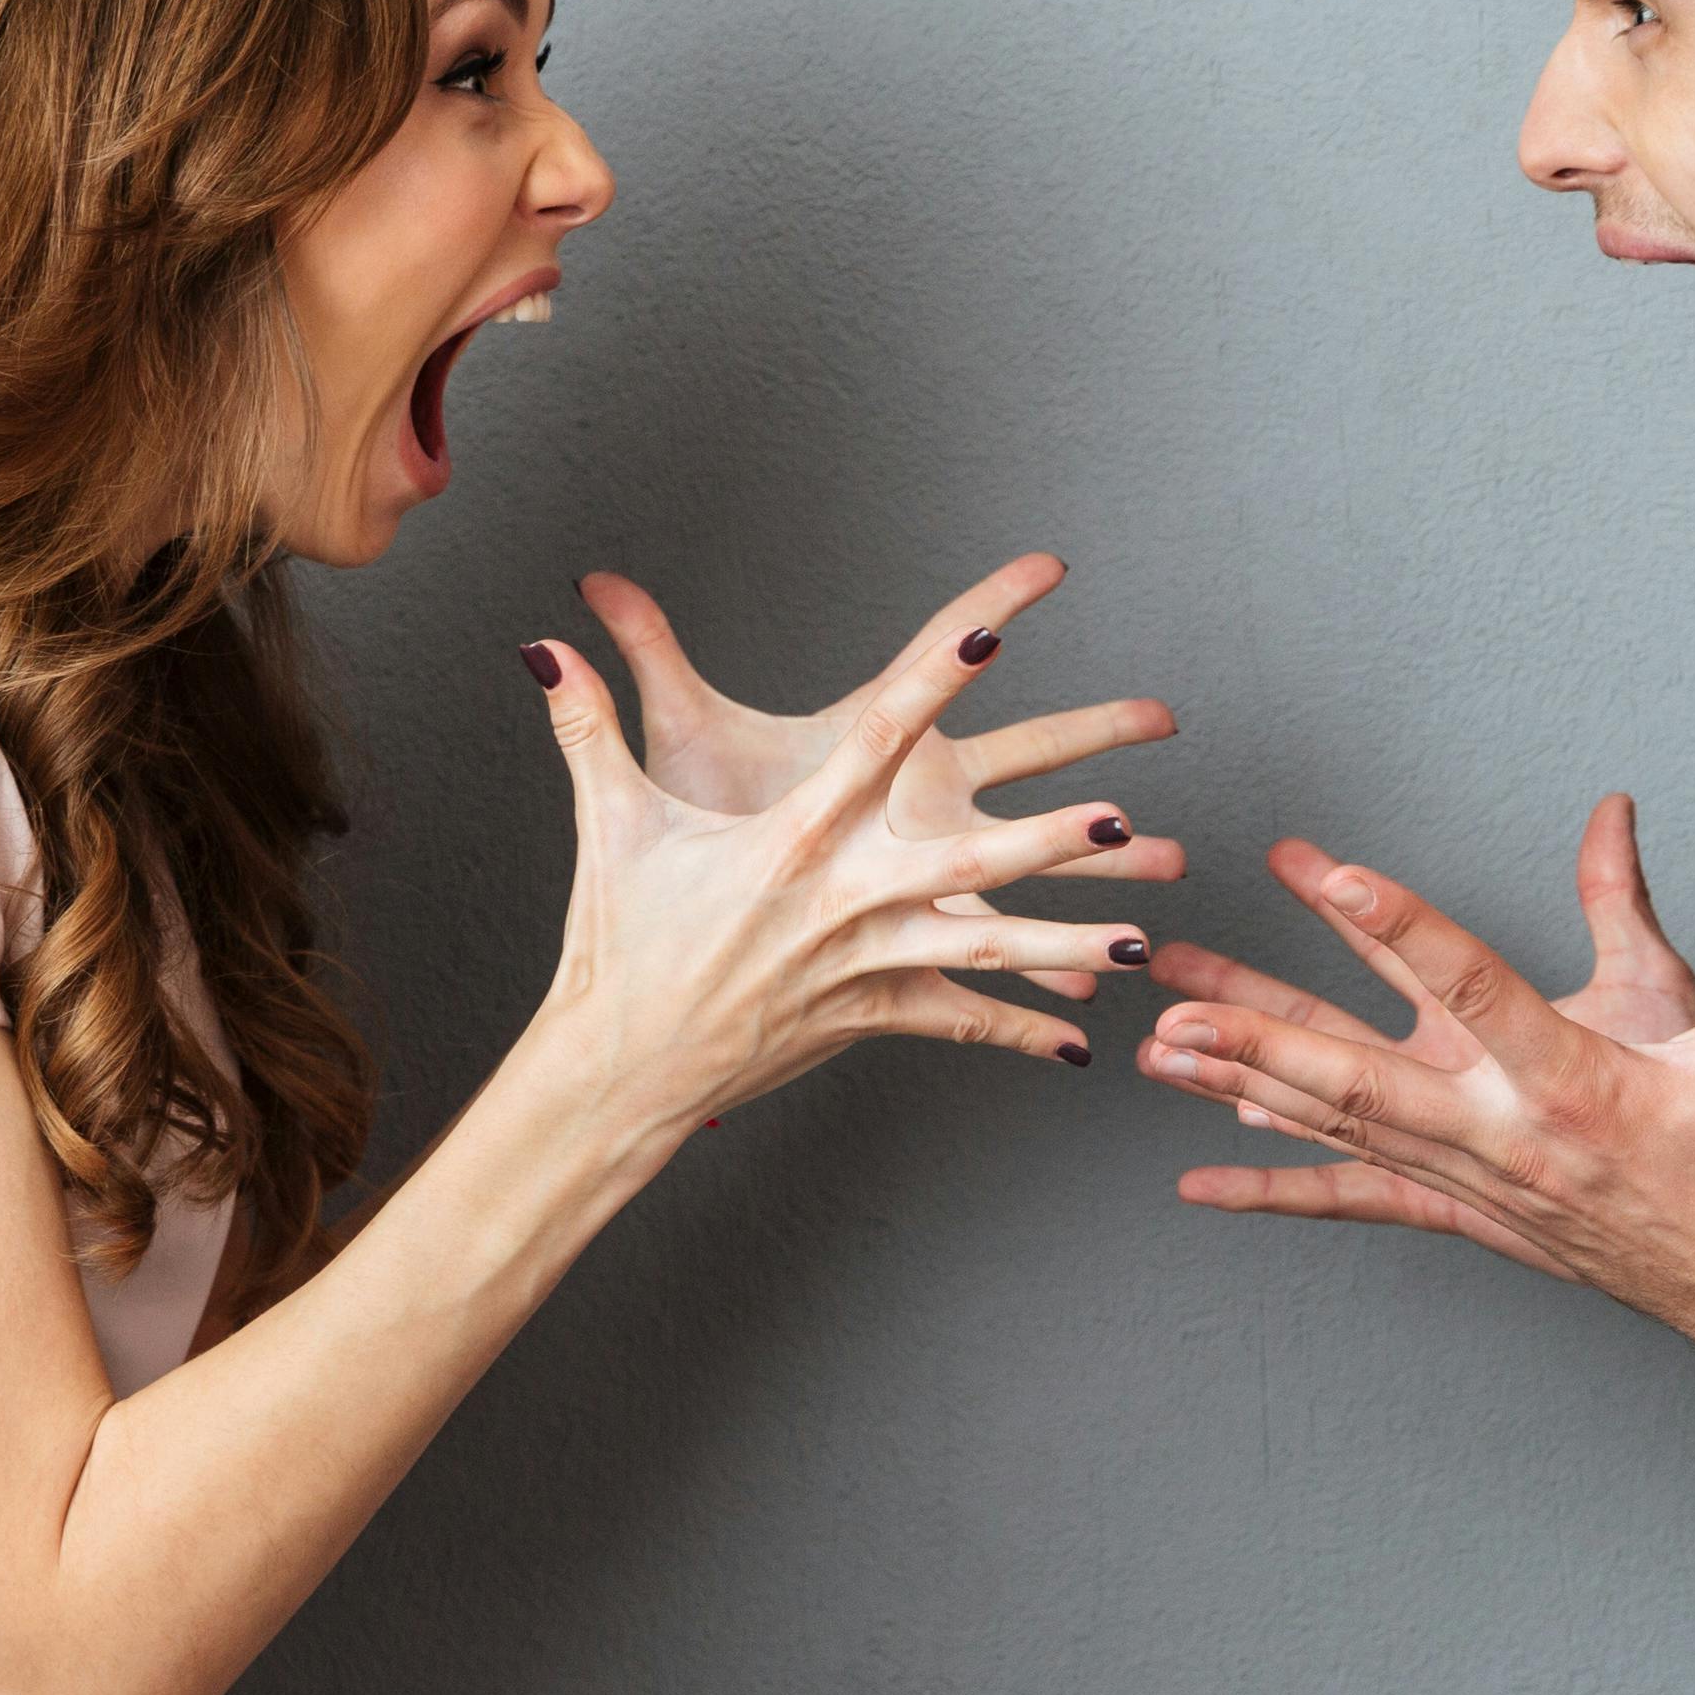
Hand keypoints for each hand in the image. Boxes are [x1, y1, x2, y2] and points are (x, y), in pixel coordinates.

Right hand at [514, 553, 1178, 1140]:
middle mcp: (839, 899)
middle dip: (1045, 842)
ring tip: (1148, 937)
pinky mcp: (868, 1015)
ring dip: (1069, 940)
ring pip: (985, 950)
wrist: (619, 1065)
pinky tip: (1086, 1039)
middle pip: (963, 864)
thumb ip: (589, 721)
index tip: (991, 628)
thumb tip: (546, 639)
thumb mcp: (611, 822)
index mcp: (790, 836)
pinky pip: (958, 1021)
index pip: (875, 737)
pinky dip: (1022, 1028)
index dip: (933, 679)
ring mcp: (862, 964)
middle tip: (1120, 815)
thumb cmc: (617, 940)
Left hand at [1134, 805, 1694, 1372]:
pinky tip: (1200, 1180)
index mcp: (1576, 1081)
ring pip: (1341, 1125)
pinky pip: (1358, 1198)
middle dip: (1259, 1028)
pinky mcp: (1471, 1213)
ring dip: (1245, 1083)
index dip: (1398, 923)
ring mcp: (1478, 1182)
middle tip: (1173, 991)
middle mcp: (1507, 1136)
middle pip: (1360, 1074)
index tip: (1329, 871)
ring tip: (1157, 1046)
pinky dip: (1277, 1187)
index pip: (1472, 984)